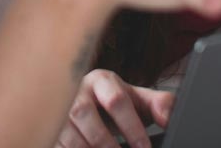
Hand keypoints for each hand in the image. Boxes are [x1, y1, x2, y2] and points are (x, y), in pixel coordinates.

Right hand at [55, 70, 172, 147]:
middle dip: (107, 142)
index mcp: (101, 80)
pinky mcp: (51, 126)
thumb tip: (170, 117)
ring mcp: (60, 108)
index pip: (116, 100)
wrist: (90, 104)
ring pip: (69, 133)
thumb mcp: (139, 100)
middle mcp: (77, 90)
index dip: (132, 128)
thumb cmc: (116, 103)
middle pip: (85, 114)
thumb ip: (160, 105)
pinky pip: (58, 144)